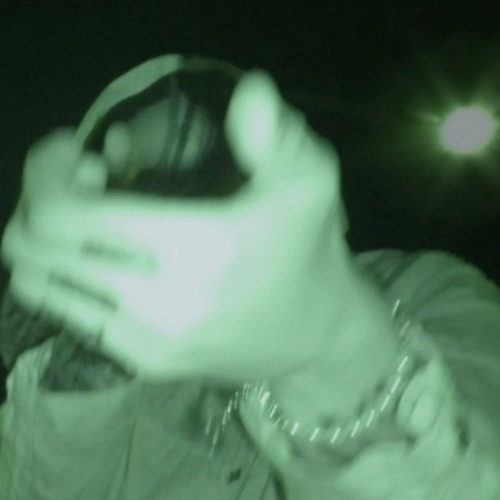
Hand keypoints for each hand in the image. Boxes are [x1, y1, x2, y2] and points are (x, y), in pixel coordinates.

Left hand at [3, 70, 348, 383]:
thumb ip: (278, 133)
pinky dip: (66, 278)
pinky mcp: (145, 364)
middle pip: (36, 248)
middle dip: (39, 200)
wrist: (317, 337)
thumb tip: (250, 91)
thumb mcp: (310, 182)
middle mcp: (161, 304)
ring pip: (40, 287)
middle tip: (81, 181)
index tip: (72, 149)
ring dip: (45, 241)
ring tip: (86, 221)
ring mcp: (147, 343)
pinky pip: (69, 316)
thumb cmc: (309, 252)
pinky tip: (104, 259)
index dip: (46, 171)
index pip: (66, 213)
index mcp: (198, 250)